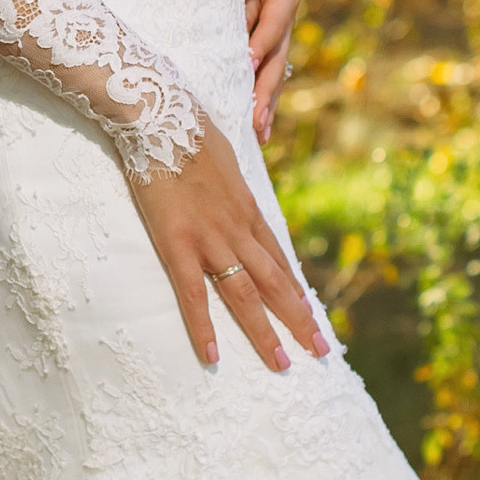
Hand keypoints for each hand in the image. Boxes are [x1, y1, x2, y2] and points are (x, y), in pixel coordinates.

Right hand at [131, 117, 330, 375]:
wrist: (159, 114)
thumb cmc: (186, 128)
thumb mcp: (224, 156)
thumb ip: (230, 181)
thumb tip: (230, 185)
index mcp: (248, 208)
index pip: (278, 258)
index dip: (295, 289)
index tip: (310, 314)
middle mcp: (238, 228)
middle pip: (275, 282)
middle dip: (299, 319)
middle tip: (321, 351)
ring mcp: (211, 238)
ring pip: (246, 294)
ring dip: (265, 332)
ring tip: (282, 365)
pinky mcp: (178, 242)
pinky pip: (193, 294)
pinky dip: (204, 327)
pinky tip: (213, 356)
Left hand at [242, 0, 306, 147]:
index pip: (274, 14)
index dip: (262, 36)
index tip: (248, 59)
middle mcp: (285, 12)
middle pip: (278, 53)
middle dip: (265, 86)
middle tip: (253, 117)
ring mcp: (277, 29)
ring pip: (274, 68)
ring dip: (265, 100)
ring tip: (256, 132)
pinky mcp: (266, 39)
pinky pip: (267, 70)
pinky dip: (262, 97)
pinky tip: (257, 129)